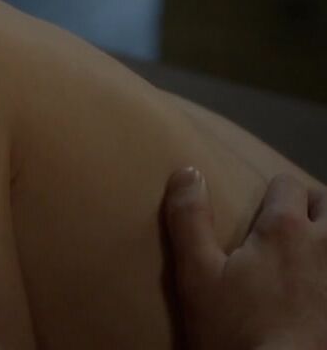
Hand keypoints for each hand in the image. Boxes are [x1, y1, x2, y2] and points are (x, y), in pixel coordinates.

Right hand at [164, 167, 326, 349]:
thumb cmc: (237, 329)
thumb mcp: (197, 275)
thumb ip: (190, 219)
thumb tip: (187, 171)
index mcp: (285, 229)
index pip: (286, 185)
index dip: (271, 194)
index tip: (259, 216)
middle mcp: (326, 243)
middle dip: (311, 206)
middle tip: (291, 227)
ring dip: (326, 233)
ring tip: (309, 252)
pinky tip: (316, 285)